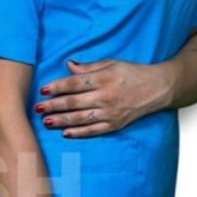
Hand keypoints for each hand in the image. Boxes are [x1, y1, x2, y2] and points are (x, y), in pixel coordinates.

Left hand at [33, 58, 168, 137]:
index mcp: (105, 79)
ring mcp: (111, 113)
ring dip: (61, 121)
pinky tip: (65, 133)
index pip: (76, 84)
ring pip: (81, 119)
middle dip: (54, 106)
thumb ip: (89, 67)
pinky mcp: (116, 125)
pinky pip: (94, 131)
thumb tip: (68, 65)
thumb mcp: (112, 63)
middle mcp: (107, 97)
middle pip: (74, 103)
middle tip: (37, 108)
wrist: (159, 88)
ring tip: (45, 121)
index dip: (58, 87)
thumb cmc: (133, 73)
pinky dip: (79, 133)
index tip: (43, 90)